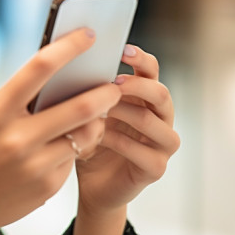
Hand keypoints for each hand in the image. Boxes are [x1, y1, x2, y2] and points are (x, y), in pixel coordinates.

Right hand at [0, 28, 121, 234]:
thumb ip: (17, 101)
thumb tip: (59, 79)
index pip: (39, 68)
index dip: (69, 47)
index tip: (88, 35)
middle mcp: (17, 138)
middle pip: (78, 106)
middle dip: (104, 93)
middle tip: (115, 85)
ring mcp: (34, 165)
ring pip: (84, 135)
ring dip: (97, 122)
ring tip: (98, 115)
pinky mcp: (47, 187)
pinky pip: (71, 159)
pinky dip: (73, 147)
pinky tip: (64, 146)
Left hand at [75, 44, 180, 213]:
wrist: (91, 185)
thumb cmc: (87, 140)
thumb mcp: (84, 111)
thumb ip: (86, 90)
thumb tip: (71, 62)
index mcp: (144, 97)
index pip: (151, 70)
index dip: (140, 58)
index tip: (122, 49)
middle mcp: (160, 117)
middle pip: (160, 93)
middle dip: (136, 86)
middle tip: (112, 83)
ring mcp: (163, 144)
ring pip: (153, 122)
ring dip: (124, 113)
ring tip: (100, 111)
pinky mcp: (156, 168)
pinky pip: (143, 152)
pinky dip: (119, 143)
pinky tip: (99, 137)